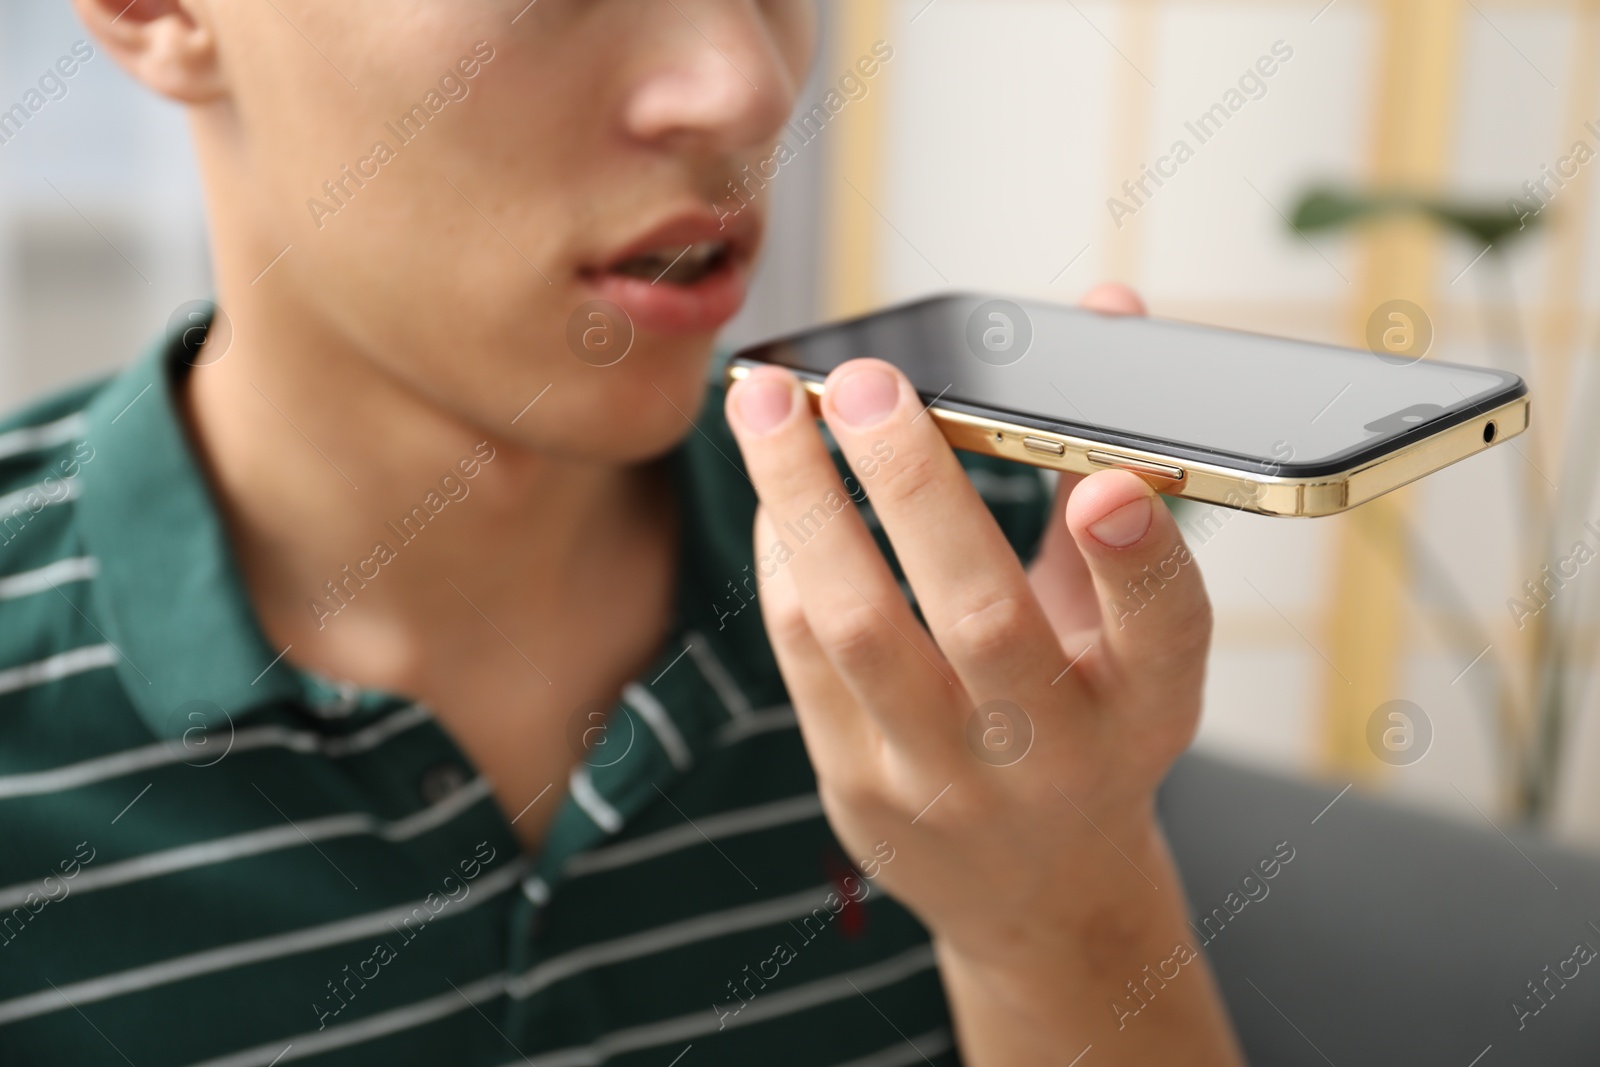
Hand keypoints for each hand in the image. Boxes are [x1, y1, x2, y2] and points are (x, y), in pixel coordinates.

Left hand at [725, 285, 1239, 1063]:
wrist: (1039, 890)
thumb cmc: (1093, 726)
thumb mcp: (1136, 633)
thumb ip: (1111, 474)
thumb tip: (1102, 308)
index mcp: (1148, 708)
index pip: (1164, 632)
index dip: (1141, 556)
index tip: (1110, 482)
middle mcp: (1053, 755)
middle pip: (982, 619)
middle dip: (915, 485)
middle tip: (865, 380)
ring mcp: (946, 783)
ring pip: (858, 629)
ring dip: (804, 501)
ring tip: (767, 405)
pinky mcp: (858, 789)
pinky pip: (801, 653)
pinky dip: (784, 553)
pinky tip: (776, 485)